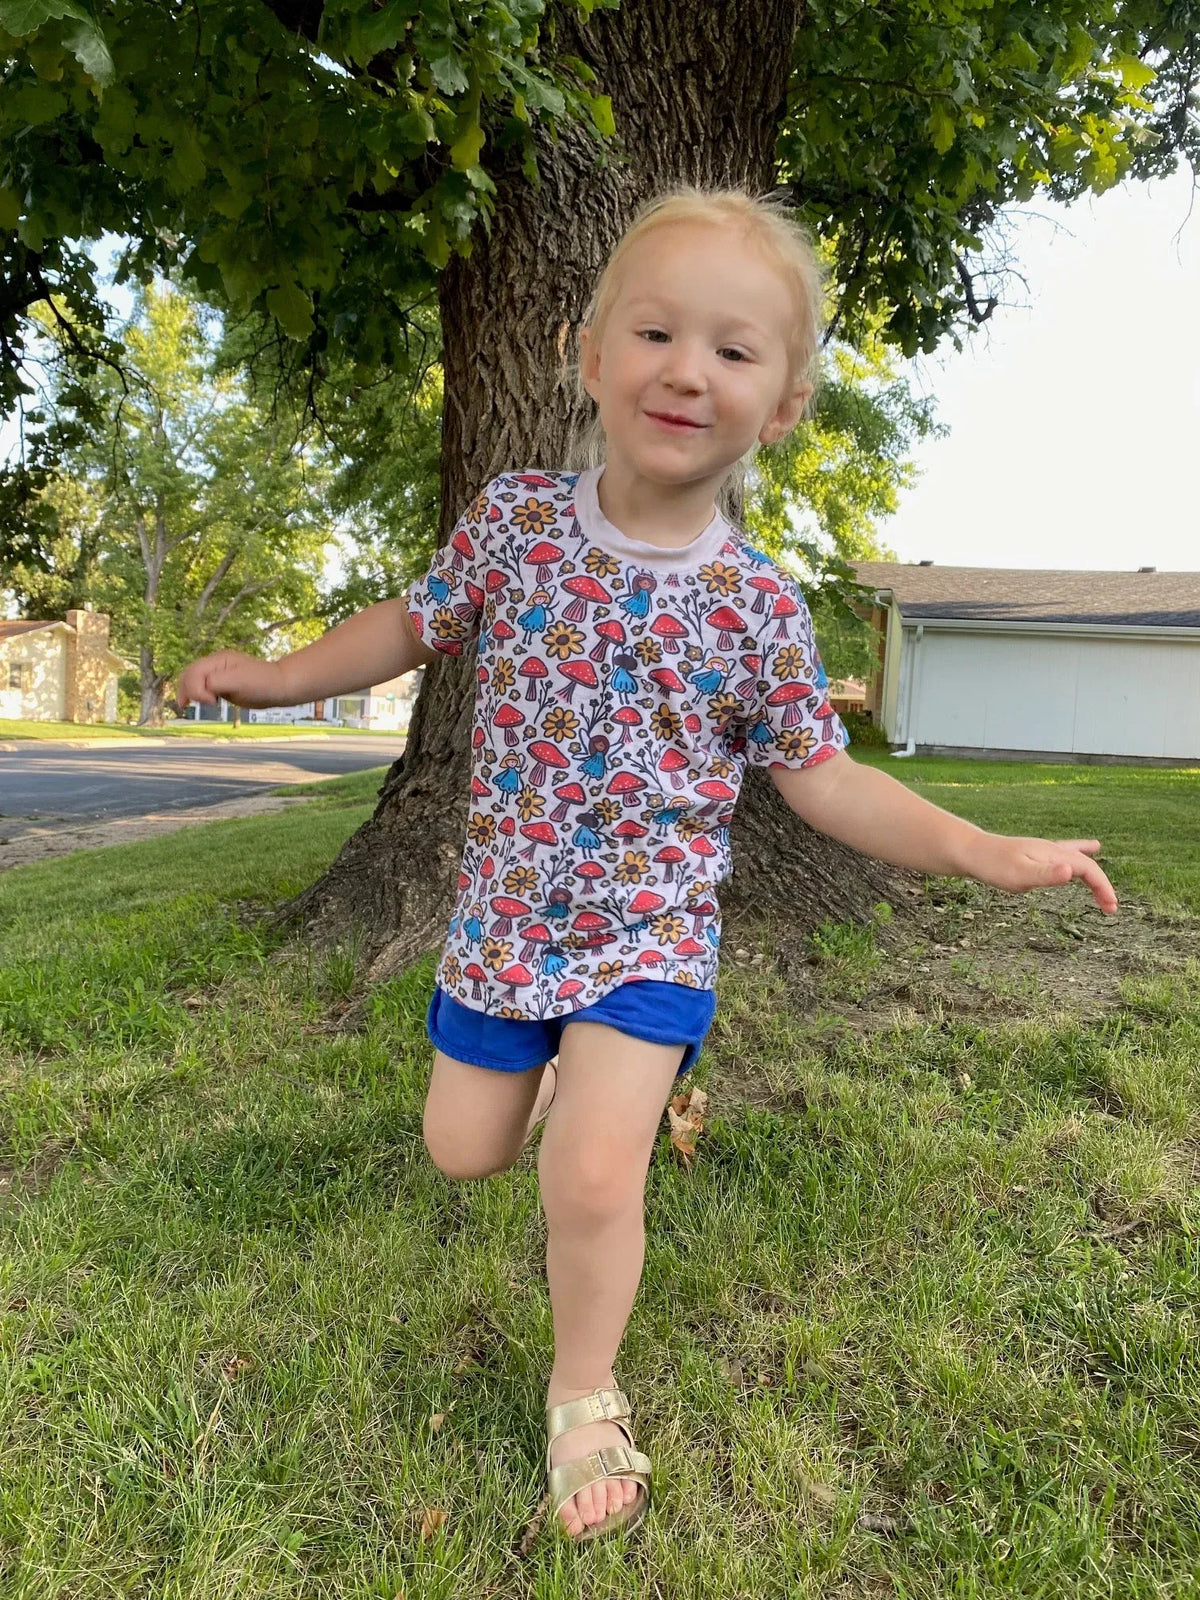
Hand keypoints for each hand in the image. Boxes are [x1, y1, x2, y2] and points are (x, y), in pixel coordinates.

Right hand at [177, 650, 285, 710]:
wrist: (280, 687)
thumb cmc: (262, 683)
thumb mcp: (239, 681)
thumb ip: (216, 682)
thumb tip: (203, 688)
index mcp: (218, 661)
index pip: (193, 672)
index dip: (195, 689)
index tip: (212, 701)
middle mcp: (215, 665)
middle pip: (188, 674)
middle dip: (185, 689)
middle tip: (187, 705)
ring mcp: (218, 674)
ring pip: (192, 680)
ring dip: (188, 692)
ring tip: (187, 705)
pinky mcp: (223, 685)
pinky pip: (203, 687)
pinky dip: (197, 695)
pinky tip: (202, 702)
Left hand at [971, 833, 1117, 915]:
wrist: (971, 851)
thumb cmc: (993, 865)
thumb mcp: (1019, 875)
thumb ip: (1045, 875)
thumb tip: (1070, 872)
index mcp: (1052, 854)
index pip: (1088, 869)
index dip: (1103, 887)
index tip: (1111, 907)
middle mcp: (1052, 850)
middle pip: (1086, 865)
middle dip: (1101, 885)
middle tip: (1111, 907)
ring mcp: (1043, 851)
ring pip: (1077, 858)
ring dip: (1093, 873)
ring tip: (1104, 886)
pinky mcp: (1035, 855)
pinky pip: (1065, 854)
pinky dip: (1080, 856)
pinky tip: (1083, 852)